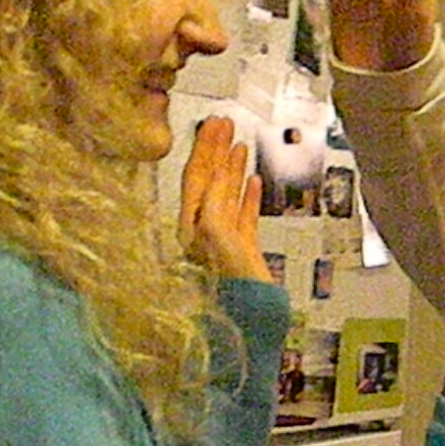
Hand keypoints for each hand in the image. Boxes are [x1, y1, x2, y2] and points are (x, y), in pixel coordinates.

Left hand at [178, 114, 270, 280]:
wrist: (250, 322)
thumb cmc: (228, 286)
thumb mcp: (216, 235)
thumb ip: (215, 202)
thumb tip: (218, 176)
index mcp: (191, 225)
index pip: (195, 175)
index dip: (205, 147)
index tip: (215, 123)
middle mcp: (202, 230)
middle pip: (207, 180)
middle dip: (216, 150)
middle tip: (225, 123)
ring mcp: (223, 241)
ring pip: (225, 195)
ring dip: (231, 168)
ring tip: (239, 145)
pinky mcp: (241, 252)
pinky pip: (243, 216)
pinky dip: (247, 196)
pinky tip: (253, 182)